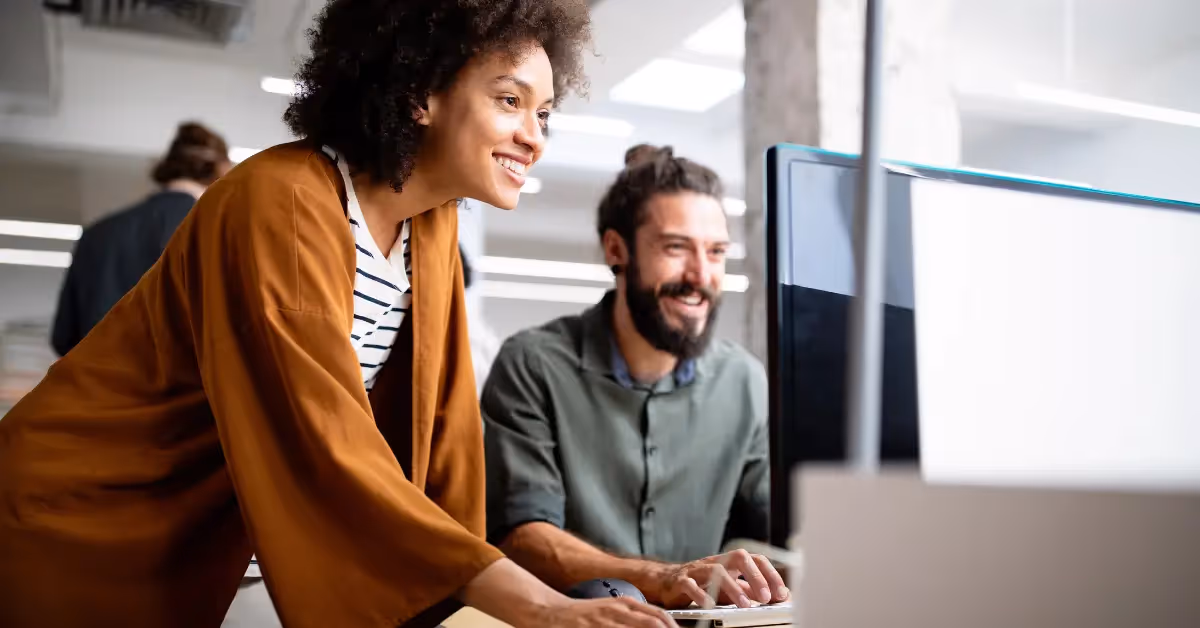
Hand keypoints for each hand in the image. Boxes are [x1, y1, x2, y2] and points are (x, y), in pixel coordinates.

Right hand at [531, 597, 677, 627]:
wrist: (550, 612)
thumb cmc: (583, 616)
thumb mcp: (611, 612)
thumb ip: (633, 619)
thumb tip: (657, 626)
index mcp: (625, 604)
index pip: (659, 615)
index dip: (674, 627)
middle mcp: (617, 611)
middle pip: (654, 624)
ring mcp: (605, 622)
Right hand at [653, 549, 789, 609]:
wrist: (666, 582)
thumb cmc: (702, 584)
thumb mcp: (729, 586)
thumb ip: (750, 590)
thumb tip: (779, 596)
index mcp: (730, 563)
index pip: (755, 559)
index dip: (770, 574)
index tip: (781, 593)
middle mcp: (715, 562)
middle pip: (738, 558)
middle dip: (754, 576)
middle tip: (766, 597)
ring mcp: (697, 570)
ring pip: (716, 571)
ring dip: (732, 588)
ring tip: (744, 605)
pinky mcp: (680, 581)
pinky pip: (690, 585)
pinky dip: (701, 594)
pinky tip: (710, 605)